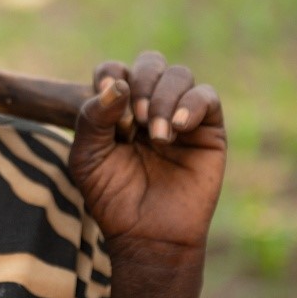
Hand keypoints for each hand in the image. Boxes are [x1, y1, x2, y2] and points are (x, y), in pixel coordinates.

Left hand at [68, 51, 225, 260]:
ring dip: (163, 98)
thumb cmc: (113, 197)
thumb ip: (92, 117)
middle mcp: (150, 106)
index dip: (111, 75)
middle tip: (135, 120)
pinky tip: (176, 128)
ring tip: (156, 136)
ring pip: (179, 75)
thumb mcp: (87, 156)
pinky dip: (191, 104)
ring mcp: (180, 115)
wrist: (147, 234)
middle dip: (142, 82)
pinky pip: (207, 97)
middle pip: (150, 63)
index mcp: (118, 109)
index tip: (107, 101)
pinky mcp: (209, 130)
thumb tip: (118, 84)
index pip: (116, 70)